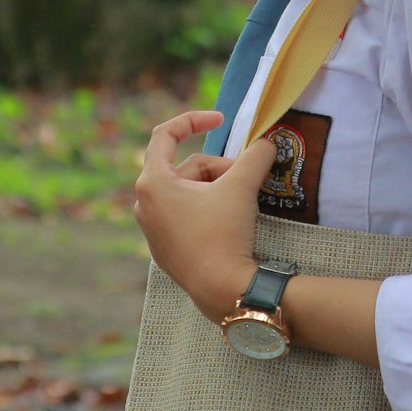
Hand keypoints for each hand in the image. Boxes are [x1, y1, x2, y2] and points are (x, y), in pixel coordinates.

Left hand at [133, 110, 276, 322]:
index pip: (165, 135)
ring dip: (216, 188)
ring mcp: (152, 229)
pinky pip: (186, 215)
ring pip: (188, 192)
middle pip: (187, 168)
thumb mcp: (241, 186)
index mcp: (152, 183)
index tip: (221, 120)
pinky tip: (229, 223)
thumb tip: (267, 143)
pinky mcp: (165, 249)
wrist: (222, 290)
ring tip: (242, 202)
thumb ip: (255, 155)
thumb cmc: (224, 234)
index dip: (194, 120)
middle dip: (220, 168)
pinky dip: (208, 209)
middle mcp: (144, 204)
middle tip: (248, 178)